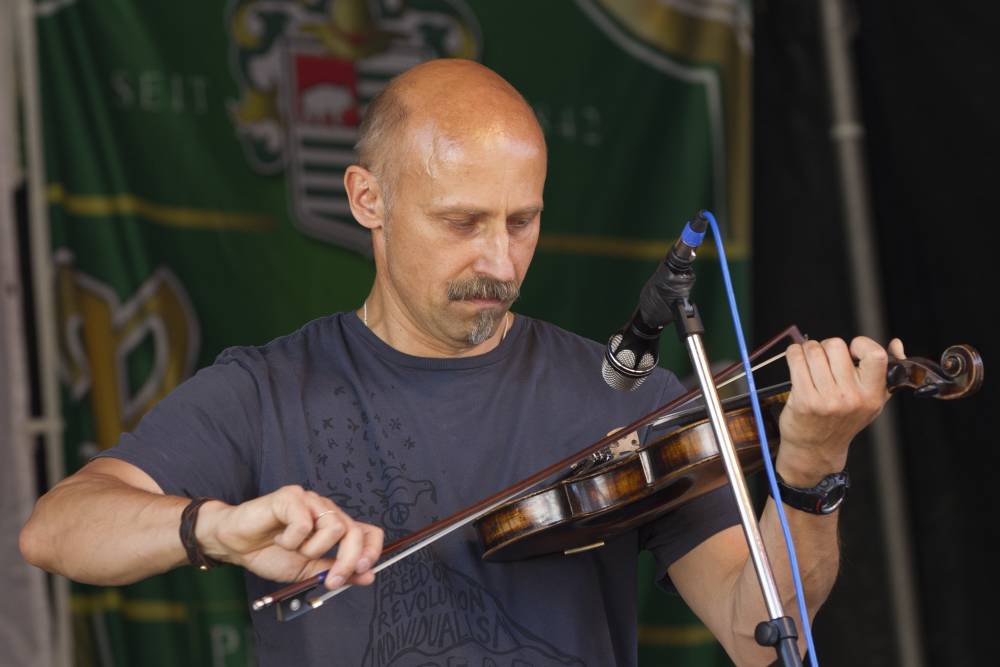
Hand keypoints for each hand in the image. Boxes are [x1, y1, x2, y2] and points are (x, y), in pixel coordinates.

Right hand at [198, 485, 383, 589]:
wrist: (235, 544)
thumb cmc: (270, 553)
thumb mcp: (308, 570)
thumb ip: (337, 571)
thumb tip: (369, 577)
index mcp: (335, 526)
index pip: (369, 532)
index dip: (372, 551)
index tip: (362, 572)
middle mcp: (327, 510)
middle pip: (355, 532)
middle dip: (347, 561)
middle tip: (331, 580)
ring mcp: (311, 500)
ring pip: (334, 527)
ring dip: (311, 549)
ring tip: (292, 548)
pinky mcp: (291, 496)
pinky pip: (304, 523)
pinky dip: (291, 540)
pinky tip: (279, 537)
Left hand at [777, 336, 905, 484]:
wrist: (816, 448)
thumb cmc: (843, 421)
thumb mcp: (871, 401)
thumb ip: (886, 372)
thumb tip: (896, 344)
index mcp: (872, 395)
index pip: (875, 355)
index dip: (861, 344)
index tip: (852, 350)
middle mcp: (851, 398)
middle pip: (836, 346)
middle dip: (827, 346)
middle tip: (825, 358)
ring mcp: (826, 399)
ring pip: (813, 350)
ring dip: (808, 349)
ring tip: (809, 360)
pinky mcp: (803, 399)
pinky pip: (796, 360)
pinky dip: (794, 354)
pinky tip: (797, 361)